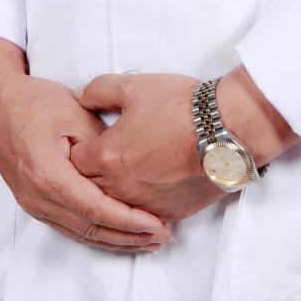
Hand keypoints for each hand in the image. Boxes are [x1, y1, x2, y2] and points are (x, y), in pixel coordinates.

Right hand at [0, 36, 171, 252]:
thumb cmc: (34, 102)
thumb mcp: (75, 112)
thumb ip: (101, 144)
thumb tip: (129, 168)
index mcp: (48, 175)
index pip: (96, 210)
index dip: (130, 221)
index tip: (158, 224)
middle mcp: (37, 197)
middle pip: (90, 229)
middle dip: (129, 237)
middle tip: (163, 236)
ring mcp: (33, 204)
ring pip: (80, 234)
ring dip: (116, 240)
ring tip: (149, 240)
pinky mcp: (35, 203)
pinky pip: (70, 227)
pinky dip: (98, 234)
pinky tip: (119, 234)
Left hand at [70, 73, 229, 222]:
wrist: (226, 130)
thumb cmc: (181, 107)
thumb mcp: (133, 86)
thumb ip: (98, 90)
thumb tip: (80, 97)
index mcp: (106, 157)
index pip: (74, 161)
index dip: (79, 148)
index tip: (88, 141)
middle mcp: (120, 187)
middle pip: (89, 187)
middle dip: (92, 173)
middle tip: (104, 157)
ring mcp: (145, 204)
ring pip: (116, 206)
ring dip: (116, 192)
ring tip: (129, 172)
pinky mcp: (169, 213)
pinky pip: (145, 215)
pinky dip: (142, 204)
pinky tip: (151, 187)